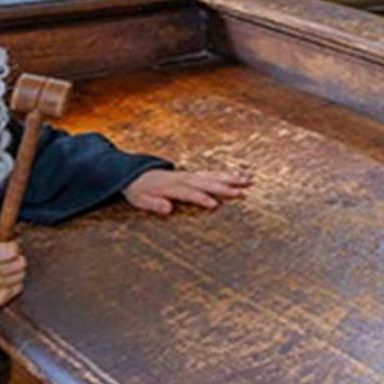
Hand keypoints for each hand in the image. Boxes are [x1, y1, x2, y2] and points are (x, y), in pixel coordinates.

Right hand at [0, 234, 26, 314]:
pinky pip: (18, 287)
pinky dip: (13, 285)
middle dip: (15, 260)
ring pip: (21, 275)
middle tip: (5, 263)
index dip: (13, 248)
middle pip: (20, 262)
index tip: (8, 250)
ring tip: (0, 275)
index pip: (12, 250)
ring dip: (14, 274)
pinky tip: (0, 285)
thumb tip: (7, 233)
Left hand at [123, 168, 251, 215]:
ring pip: (213, 176)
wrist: (135, 173)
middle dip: (225, 187)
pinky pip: (212, 173)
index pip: (190, 193)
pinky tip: (239, 175)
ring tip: (249, 180)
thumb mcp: (140, 200)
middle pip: (207, 183)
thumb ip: (154, 204)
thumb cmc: (139, 190)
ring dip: (231, 178)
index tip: (215, 204)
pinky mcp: (193, 174)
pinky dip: (226, 174)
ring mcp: (190, 175)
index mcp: (172, 187)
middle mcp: (184, 179)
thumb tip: (168, 209)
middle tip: (242, 192)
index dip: (202, 198)